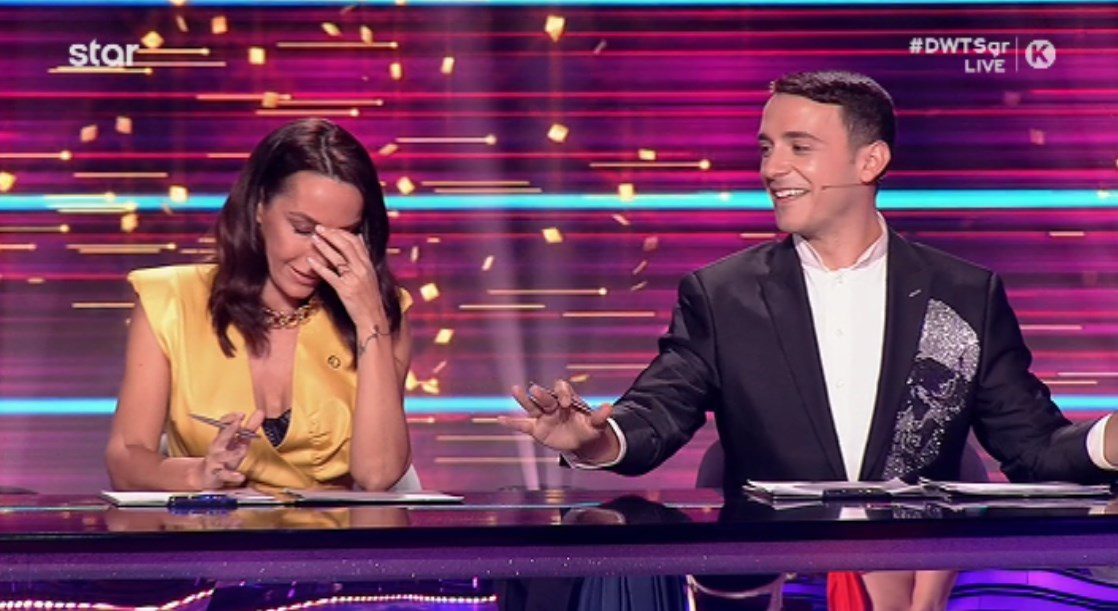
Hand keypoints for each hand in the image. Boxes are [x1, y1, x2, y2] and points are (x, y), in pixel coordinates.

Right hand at [190, 411, 263, 489]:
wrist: (207, 476)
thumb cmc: (225, 457)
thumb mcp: (239, 442)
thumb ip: (250, 428)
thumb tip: (260, 412)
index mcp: (222, 437)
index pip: (223, 424)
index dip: (231, 418)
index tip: (241, 414)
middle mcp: (217, 447)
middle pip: (222, 436)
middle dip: (229, 429)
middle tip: (238, 423)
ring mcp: (216, 460)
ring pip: (222, 456)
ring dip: (232, 453)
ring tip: (243, 450)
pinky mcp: (217, 474)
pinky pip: (224, 475)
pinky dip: (232, 476)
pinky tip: (240, 476)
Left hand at [307, 225, 385, 334]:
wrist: (372, 317)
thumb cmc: (369, 297)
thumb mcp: (370, 274)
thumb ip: (363, 257)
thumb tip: (359, 238)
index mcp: (368, 264)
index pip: (356, 241)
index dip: (341, 232)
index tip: (330, 228)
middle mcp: (362, 269)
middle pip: (346, 245)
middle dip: (331, 234)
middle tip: (318, 228)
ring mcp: (354, 279)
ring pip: (338, 258)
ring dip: (324, 246)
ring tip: (313, 239)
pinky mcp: (345, 290)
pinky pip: (330, 276)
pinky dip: (319, 267)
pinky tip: (309, 261)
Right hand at [500, 379, 618, 461]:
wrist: (581, 442)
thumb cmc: (588, 429)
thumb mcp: (596, 424)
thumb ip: (600, 416)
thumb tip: (609, 408)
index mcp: (567, 400)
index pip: (563, 390)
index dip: (563, 394)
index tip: (566, 403)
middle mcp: (553, 405)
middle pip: (546, 397)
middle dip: (543, 394)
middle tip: (537, 391)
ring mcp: (544, 416)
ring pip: (532, 406)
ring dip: (524, 398)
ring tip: (515, 389)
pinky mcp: (536, 428)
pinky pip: (522, 425)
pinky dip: (511, 423)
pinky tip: (499, 419)